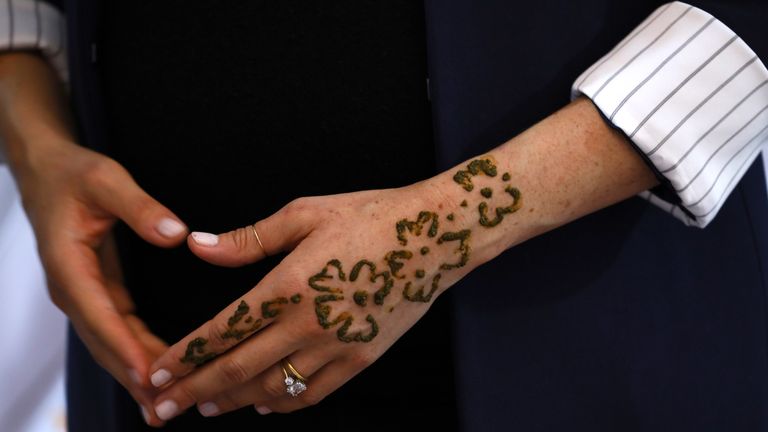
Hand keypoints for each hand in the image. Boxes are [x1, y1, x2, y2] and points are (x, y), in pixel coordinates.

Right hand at [17, 141, 187, 425]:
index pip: (100, 314)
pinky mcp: (95, 292)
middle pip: (103, 341)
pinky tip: (155, 372)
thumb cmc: (74, 174)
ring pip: (109, 342)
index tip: (150, 375)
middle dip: (133, 376)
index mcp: (69, 265)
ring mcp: (81, 293)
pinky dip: (134, 353)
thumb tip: (176, 234)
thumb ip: (140, 206)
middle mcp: (72, 288)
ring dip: (134, 373)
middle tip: (164, 408)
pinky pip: (116, 329)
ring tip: (162, 406)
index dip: (125, 346)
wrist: (47, 170)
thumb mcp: (107, 180)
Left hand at [147, 157, 523, 419]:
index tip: (156, 372)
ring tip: (203, 407)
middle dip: (194, 391)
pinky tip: (262, 405)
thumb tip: (195, 245)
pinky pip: (313, 392)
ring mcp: (339, 346)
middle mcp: (310, 323)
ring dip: (232, 401)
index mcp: (290, 284)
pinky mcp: (362, 356)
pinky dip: (283, 403)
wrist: (434, 236)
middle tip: (161, 408)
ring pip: (273, 387)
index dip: (186, 356)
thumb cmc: (369, 216)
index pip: (223, 330)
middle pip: (239, 369)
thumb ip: (247, 240)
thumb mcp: (305, 213)